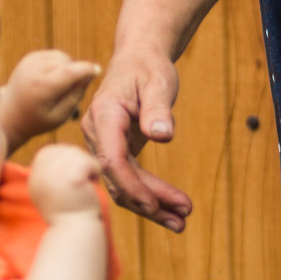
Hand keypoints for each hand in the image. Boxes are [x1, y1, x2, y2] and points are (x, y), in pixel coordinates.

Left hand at [0, 48, 101, 145]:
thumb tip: (90, 72)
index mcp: (41, 87)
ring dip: (68, 69)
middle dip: (76, 74)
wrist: (10, 114)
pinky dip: (60, 66)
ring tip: (60, 88)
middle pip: (68, 63)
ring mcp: (30, 61)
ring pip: (63, 57)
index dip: (86, 69)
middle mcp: (34, 69)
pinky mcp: (31, 56)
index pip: (69, 71)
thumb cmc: (38, 119)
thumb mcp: (60, 116)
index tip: (98, 70)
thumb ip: (76, 95)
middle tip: (70, 93)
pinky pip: (55, 56)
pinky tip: (53, 80)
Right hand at [27, 142, 103, 216]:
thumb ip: (53, 172)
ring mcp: (53, 175)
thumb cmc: (70, 213)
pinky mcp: (70, 177)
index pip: (50, 152)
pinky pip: (88, 161)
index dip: (66, 160)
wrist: (76, 234)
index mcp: (34, 179)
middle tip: (82, 183)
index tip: (73, 179)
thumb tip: (69, 152)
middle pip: (64, 150)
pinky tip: (91, 186)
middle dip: (78, 162)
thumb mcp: (53, 191)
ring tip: (86, 186)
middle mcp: (39, 175)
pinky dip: (95, 171)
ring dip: (88, 167)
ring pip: (77, 154)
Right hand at [83, 50, 192, 231]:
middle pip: (117, 177)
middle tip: (182, 218)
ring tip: (182, 221)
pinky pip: (130, 179)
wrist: (138, 59)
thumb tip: (162, 135)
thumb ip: (157, 109)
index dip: (130, 185)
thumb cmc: (148, 67)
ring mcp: (104, 145)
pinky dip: (150, 194)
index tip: (153, 204)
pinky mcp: (117, 151)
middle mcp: (98, 133)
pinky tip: (171, 209)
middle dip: (148, 201)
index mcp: (104, 115)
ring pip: (123, 184)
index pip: (111, 158)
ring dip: (151, 205)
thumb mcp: (157, 83)